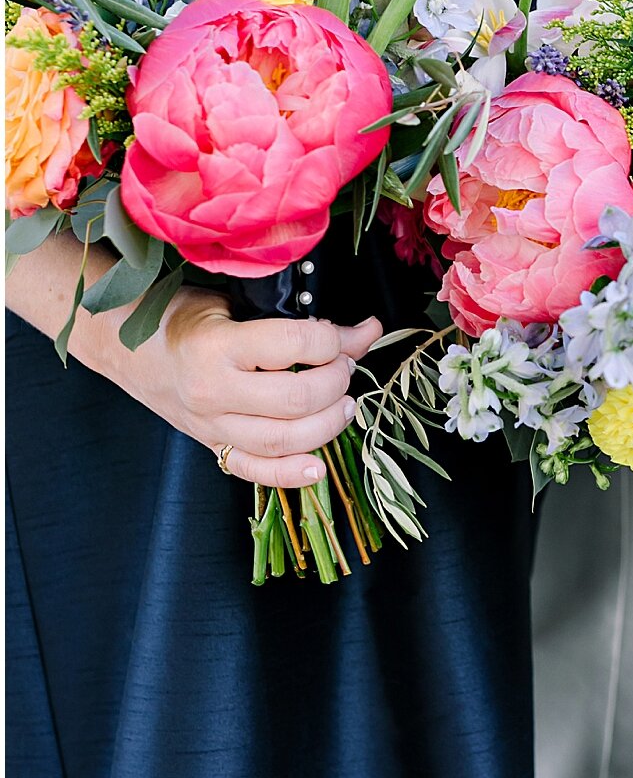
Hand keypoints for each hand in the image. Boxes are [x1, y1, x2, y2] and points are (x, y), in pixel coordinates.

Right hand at [96, 287, 382, 486]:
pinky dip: (291, 474)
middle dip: (337, 381)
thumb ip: (296, 319)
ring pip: (284, 441)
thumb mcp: (234, 302)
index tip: (345, 334)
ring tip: (344, 403)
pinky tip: (319, 467)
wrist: (123, 345)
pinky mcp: (210, 446)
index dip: (334, 340)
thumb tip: (365, 331)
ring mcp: (210, 425)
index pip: (295, 345)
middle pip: (297, 400)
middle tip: (345, 366)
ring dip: (328, 424)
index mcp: (216, 346)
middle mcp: (213, 392)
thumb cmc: (179, 316)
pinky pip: (255, 471)